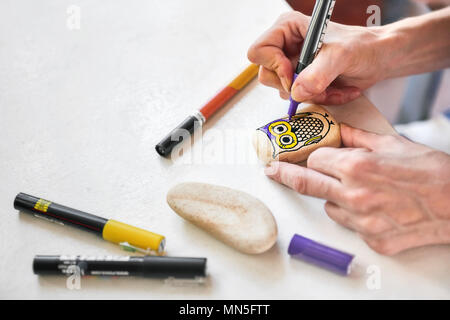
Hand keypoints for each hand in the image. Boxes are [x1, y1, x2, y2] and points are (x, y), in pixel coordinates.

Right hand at [247, 11, 389, 104]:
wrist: (379, 59)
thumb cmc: (363, 47)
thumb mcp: (340, 57)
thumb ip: (317, 74)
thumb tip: (296, 92)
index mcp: (287, 29)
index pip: (258, 51)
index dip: (274, 66)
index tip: (293, 73)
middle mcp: (285, 46)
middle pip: (266, 75)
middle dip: (295, 85)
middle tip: (317, 83)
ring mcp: (292, 65)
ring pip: (284, 91)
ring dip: (312, 94)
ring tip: (333, 86)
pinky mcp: (301, 80)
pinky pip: (298, 99)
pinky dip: (319, 99)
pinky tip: (335, 90)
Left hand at [265, 124, 449, 254]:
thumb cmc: (431, 172)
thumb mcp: (393, 144)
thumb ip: (358, 137)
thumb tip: (338, 129)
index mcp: (356, 166)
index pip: (315, 159)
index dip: (312, 155)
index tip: (306, 155)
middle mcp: (353, 194)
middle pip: (306, 183)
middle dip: (285, 174)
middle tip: (272, 171)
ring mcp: (361, 220)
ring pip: (328, 207)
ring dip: (333, 197)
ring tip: (359, 191)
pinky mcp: (371, 239)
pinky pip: (349, 226)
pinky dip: (354, 216)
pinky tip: (375, 208)